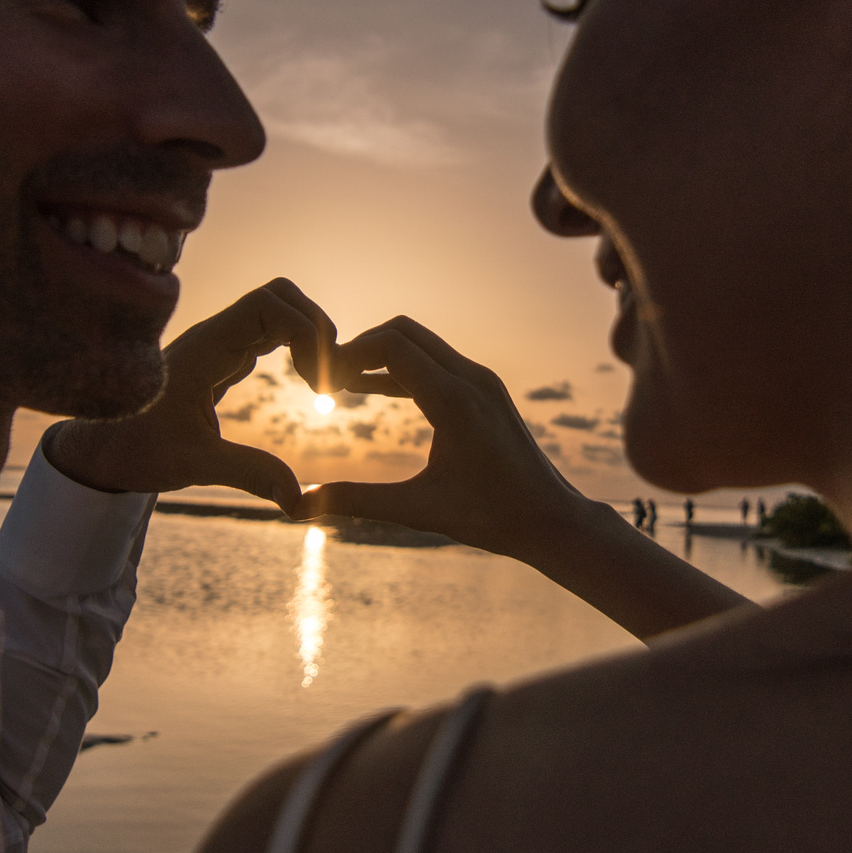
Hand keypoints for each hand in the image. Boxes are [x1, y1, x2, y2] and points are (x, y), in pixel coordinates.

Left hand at [46, 278, 344, 512]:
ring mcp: (218, 344)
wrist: (102, 450)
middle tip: (328, 377)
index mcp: (206, 348)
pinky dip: (296, 348)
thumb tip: (297, 499)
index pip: (268, 304)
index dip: (306, 331)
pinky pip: (268, 334)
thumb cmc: (137, 451)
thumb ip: (247, 474)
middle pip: (279, 296)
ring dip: (308, 335)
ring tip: (321, 382)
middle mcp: (214, 336)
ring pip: (276, 311)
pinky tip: (305, 384)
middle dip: (315, 327)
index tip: (318, 381)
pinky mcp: (222, 359)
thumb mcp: (192, 465)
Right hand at [301, 316, 601, 561]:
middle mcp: (473, 379)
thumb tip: (300, 505)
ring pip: (422, 344)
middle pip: (404, 332)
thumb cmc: (492, 519)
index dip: (349, 354)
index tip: (320, 380)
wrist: (551, 520)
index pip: (392, 345)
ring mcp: (483, 382)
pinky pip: (436, 363)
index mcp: (456, 401)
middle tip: (326, 378)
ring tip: (340, 382)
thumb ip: (357, 501)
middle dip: (361, 347)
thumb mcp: (418, 511)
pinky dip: (402, 370)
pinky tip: (370, 391)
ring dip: (381, 356)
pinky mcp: (486, 392)